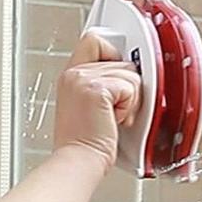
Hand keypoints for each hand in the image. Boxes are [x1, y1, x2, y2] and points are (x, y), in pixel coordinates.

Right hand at [53, 32, 140, 173]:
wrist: (78, 161)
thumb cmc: (87, 143)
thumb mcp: (88, 104)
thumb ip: (101, 83)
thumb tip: (129, 72)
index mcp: (71, 75)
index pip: (95, 40)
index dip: (112, 53)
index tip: (115, 81)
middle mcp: (74, 73)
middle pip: (121, 58)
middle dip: (126, 86)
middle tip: (112, 110)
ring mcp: (84, 78)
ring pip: (130, 72)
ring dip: (130, 99)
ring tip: (112, 117)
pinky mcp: (97, 89)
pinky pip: (130, 86)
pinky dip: (129, 106)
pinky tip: (114, 120)